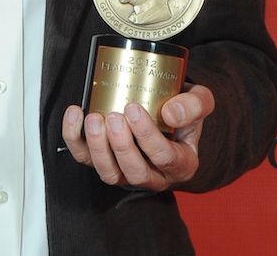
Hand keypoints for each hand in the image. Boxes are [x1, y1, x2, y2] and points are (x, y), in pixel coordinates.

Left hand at [61, 84, 214, 190]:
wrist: (167, 110)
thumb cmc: (182, 109)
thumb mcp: (201, 101)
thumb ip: (195, 104)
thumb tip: (172, 113)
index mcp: (181, 163)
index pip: (165, 158)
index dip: (148, 137)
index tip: (133, 108)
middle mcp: (154, 174)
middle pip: (136, 172)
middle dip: (121, 146)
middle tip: (113, 117)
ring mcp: (127, 172)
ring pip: (110, 174)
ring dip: (98, 148)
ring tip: (94, 119)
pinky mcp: (104, 163)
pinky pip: (85, 159)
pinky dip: (75, 139)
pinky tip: (75, 114)